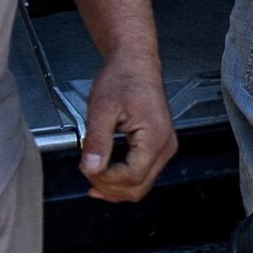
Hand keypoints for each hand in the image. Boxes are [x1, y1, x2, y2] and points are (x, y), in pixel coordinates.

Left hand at [81, 58, 177, 203]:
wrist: (135, 65)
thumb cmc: (123, 79)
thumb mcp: (102, 107)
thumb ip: (97, 140)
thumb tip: (91, 168)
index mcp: (155, 136)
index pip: (131, 176)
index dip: (105, 179)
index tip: (86, 168)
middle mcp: (166, 146)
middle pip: (138, 187)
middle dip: (109, 188)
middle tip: (87, 174)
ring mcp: (165, 148)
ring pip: (141, 186)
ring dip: (116, 188)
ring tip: (93, 177)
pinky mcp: (158, 148)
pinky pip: (143, 175)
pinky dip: (123, 181)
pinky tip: (105, 176)